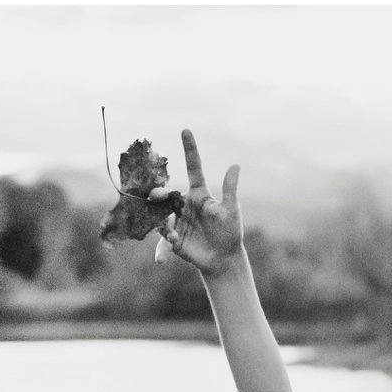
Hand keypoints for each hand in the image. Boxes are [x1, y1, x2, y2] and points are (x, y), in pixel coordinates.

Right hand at [159, 129, 246, 277]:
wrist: (222, 258)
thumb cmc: (229, 232)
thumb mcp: (230, 211)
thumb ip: (229, 189)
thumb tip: (236, 164)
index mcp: (199, 194)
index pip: (193, 167)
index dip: (190, 149)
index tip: (186, 129)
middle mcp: (184, 204)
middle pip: (167, 193)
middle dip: (159, 192)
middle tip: (155, 194)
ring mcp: (176, 221)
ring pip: (161, 217)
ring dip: (164, 225)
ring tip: (173, 237)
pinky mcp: (172, 239)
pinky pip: (162, 242)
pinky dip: (162, 251)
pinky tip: (162, 261)